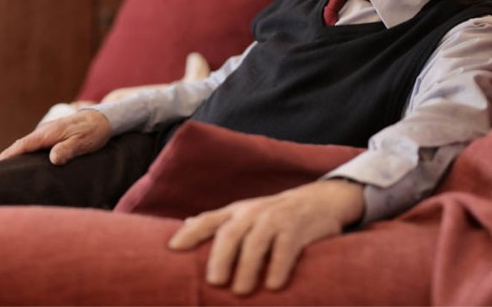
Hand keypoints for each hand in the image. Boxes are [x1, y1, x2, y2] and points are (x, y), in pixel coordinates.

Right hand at [0, 109, 111, 164]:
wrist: (103, 118)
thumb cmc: (93, 131)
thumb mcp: (82, 142)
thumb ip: (68, 150)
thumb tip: (53, 160)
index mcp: (48, 134)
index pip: (22, 145)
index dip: (7, 155)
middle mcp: (45, 132)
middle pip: (20, 145)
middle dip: (6, 157)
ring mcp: (48, 133)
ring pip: (27, 145)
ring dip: (15, 155)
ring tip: (4, 170)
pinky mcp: (53, 135)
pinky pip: (35, 145)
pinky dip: (26, 153)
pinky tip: (25, 162)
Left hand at [167, 179, 363, 294]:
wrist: (319, 200)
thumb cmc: (273, 214)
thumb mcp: (245, 213)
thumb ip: (218, 221)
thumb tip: (185, 226)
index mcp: (236, 211)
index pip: (208, 221)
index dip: (189, 233)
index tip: (173, 249)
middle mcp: (252, 213)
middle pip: (230, 233)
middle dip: (220, 257)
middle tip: (214, 282)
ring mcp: (275, 220)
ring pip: (256, 243)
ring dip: (247, 268)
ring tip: (239, 291)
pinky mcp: (296, 230)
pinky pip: (285, 249)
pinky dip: (278, 268)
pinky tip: (272, 286)